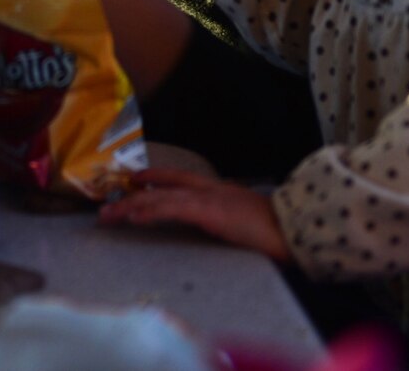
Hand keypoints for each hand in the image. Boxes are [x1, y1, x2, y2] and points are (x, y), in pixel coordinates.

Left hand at [97, 168, 292, 263]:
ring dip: (131, 206)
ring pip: (160, 197)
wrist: (300, 228)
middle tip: (108, 204)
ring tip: (108, 214)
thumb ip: (231, 222)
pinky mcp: (210, 211)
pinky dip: (150, 211)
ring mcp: (210, 198)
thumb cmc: (281, 231)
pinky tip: (133, 216)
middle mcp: (211, 190)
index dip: (157, 177)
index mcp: (221, 191)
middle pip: (164, 186)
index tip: (136, 179)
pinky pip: (171, 209)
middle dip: (134, 195)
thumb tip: (223, 230)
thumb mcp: (249, 223)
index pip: (181, 179)